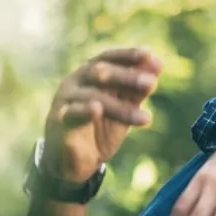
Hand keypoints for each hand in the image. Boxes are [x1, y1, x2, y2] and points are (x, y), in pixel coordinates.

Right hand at [42, 48, 161, 182]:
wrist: (74, 161)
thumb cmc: (101, 127)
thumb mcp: (124, 107)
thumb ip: (138, 89)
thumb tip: (158, 64)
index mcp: (89, 74)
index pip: (107, 57)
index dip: (127, 55)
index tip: (149, 54)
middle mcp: (74, 82)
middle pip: (100, 72)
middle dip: (128, 77)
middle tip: (152, 84)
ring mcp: (64, 100)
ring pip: (93, 97)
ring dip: (121, 107)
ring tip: (146, 119)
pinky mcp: (58, 121)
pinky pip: (71, 113)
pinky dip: (85, 110)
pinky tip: (98, 110)